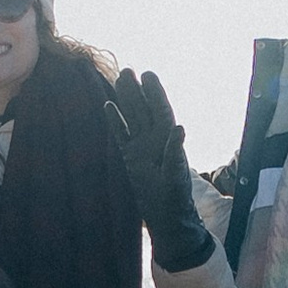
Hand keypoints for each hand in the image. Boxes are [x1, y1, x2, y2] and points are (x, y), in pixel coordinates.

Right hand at [105, 70, 213, 272]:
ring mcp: (141, 148)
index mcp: (168, 140)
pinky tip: (108, 107)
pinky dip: (116, 122)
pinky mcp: (130, 158)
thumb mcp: (175, 175)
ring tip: (119, 80)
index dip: (155, 93)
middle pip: (144, 110)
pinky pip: (121, 135)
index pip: (161, 111)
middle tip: (127, 70)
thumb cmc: (174, 197)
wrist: (166, 216)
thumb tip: (179, 127)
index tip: (148, 75)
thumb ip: (175, 151)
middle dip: (137, 91)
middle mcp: (155, 140)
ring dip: (126, 100)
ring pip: (132, 118)